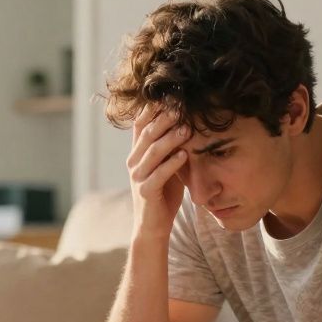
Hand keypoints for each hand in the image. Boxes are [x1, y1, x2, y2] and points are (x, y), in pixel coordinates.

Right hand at [127, 104, 191, 239]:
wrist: (153, 226)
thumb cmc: (163, 193)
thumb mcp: (167, 165)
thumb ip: (171, 147)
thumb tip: (187, 121)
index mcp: (137, 153)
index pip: (140, 124)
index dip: (152, 109)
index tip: (170, 96)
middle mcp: (133, 162)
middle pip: (147, 134)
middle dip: (164, 119)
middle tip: (181, 107)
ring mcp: (138, 177)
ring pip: (153, 152)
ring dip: (170, 139)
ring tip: (187, 129)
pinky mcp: (146, 192)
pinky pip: (159, 174)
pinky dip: (172, 164)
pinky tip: (185, 155)